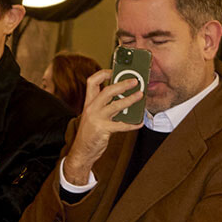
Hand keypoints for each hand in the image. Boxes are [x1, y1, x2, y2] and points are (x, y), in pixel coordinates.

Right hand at [62, 69, 143, 183]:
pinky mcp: (102, 130)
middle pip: (107, 90)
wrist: (81, 151)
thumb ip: (104, 106)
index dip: (103, 73)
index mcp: (89, 103)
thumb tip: (123, 98)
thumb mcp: (92, 116)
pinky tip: (140, 122)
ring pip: (115, 105)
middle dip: (122, 84)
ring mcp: (96, 119)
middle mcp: (91, 108)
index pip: (92, 81)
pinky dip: (132, 124)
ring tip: (140, 96)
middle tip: (134, 81)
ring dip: (130, 100)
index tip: (115, 70)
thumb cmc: (89, 133)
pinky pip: (121, 125)